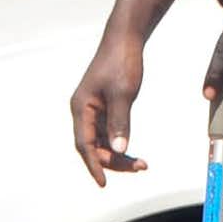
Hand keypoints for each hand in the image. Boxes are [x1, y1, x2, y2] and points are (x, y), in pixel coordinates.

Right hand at [70, 34, 146, 184]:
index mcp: (81, 108)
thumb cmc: (121, 62)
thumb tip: (119, 150)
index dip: (94, 165)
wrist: (125, 39)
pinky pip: (109, 132)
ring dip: (118, 155)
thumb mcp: (123, 94)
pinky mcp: (104, 107)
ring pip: (102, 141)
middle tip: (138, 168)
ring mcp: (94, 110)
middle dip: (113, 161)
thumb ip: (120, 123)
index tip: (103, 183)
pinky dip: (120, 143)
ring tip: (141, 164)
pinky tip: (133, 152)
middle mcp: (84, 111)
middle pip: (93, 146)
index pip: (84, 144)